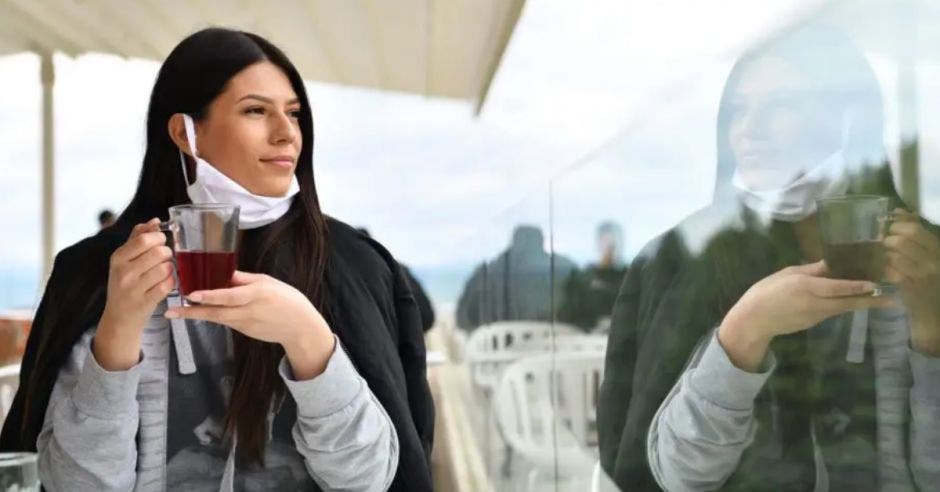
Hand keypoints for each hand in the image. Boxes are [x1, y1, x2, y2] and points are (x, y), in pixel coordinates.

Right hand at [96, 218, 175, 369]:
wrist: (118, 318)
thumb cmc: (125, 285)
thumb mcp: (124, 261)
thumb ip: (138, 238)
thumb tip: (154, 221)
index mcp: (117, 258)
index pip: (144, 239)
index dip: (159, 238)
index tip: (160, 243)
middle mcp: (123, 272)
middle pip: (159, 252)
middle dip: (167, 254)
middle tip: (163, 259)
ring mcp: (133, 288)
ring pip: (165, 268)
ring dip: (169, 269)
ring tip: (163, 273)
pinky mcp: (145, 302)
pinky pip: (167, 285)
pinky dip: (170, 283)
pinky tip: (164, 284)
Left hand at [165, 271, 334, 378]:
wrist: (299, 327)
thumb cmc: (287, 300)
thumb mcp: (267, 282)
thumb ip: (244, 279)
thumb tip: (222, 270)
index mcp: (257, 294)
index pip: (230, 296)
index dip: (210, 296)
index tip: (191, 294)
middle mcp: (249, 310)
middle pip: (217, 312)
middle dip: (193, 312)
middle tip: (172, 311)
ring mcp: (245, 323)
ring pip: (217, 318)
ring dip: (197, 315)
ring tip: (176, 312)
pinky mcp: (244, 331)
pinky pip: (225, 321)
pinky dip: (212, 316)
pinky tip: (199, 312)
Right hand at [719, 261, 894, 370]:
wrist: (753, 321)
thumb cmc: (765, 292)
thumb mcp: (786, 274)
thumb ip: (809, 271)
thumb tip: (830, 264)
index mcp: (806, 287)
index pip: (838, 287)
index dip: (858, 286)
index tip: (876, 285)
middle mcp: (815, 303)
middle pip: (847, 303)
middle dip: (869, 302)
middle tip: (890, 300)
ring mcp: (816, 315)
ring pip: (842, 308)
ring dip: (858, 302)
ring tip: (875, 297)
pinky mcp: (814, 322)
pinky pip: (832, 311)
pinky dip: (843, 305)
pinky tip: (849, 300)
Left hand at [884, 208, 939, 354]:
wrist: (936, 313)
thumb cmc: (931, 280)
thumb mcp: (929, 255)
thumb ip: (916, 233)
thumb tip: (899, 211)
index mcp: (939, 249)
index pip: (915, 228)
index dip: (897, 225)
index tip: (889, 226)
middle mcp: (934, 260)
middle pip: (901, 239)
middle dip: (887, 239)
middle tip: (882, 242)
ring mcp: (923, 275)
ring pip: (893, 255)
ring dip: (882, 254)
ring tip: (882, 256)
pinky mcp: (911, 288)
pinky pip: (891, 272)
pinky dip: (883, 269)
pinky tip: (883, 270)